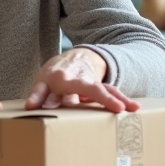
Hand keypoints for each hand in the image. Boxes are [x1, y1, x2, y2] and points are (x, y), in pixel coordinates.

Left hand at [25, 47, 139, 112]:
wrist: (74, 57)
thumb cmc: (54, 75)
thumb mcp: (42, 83)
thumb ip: (38, 95)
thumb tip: (30, 108)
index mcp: (52, 79)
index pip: (43, 90)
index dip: (37, 98)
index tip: (33, 106)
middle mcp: (71, 79)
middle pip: (82, 87)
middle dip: (93, 96)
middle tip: (103, 106)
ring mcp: (88, 82)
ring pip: (102, 89)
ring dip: (114, 98)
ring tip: (127, 108)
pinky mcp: (99, 86)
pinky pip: (110, 91)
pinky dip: (120, 98)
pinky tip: (134, 107)